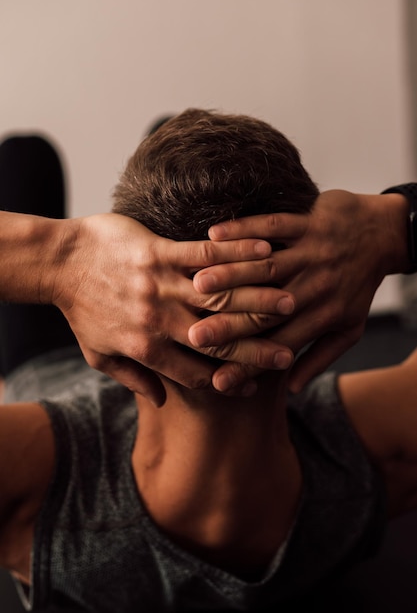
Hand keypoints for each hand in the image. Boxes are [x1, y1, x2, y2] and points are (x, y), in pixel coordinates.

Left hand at [50, 214, 295, 404]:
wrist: (60, 263)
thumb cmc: (80, 309)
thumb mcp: (99, 354)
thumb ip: (133, 378)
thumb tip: (159, 402)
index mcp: (146, 348)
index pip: (197, 372)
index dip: (228, 379)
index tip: (254, 382)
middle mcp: (159, 320)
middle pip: (217, 338)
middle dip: (255, 346)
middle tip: (287, 351)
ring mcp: (160, 283)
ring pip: (218, 296)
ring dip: (256, 299)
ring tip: (290, 301)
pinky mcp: (158, 251)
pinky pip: (203, 254)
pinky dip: (235, 253)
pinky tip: (262, 251)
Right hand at [190, 190, 407, 392]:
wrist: (383, 236)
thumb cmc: (360, 285)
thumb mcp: (349, 328)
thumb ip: (319, 357)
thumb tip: (291, 388)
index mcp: (322, 315)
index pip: (279, 346)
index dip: (248, 365)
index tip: (216, 382)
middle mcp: (315, 286)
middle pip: (267, 308)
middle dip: (231, 323)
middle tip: (194, 337)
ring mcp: (312, 252)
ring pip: (268, 267)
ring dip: (232, 274)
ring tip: (196, 285)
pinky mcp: (308, 222)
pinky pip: (273, 225)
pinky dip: (244, 228)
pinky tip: (215, 233)